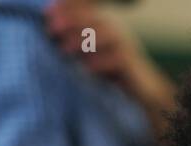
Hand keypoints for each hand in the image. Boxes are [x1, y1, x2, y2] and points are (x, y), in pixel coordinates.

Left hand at [45, 0, 175, 131]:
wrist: (143, 92)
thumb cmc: (111, 73)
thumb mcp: (91, 54)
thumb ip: (75, 43)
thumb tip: (48, 34)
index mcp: (104, 26)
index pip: (86, 10)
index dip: (68, 8)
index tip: (47, 13)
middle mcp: (116, 32)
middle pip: (94, 18)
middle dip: (71, 20)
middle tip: (52, 28)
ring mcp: (126, 47)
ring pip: (107, 35)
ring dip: (84, 40)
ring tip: (64, 49)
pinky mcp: (132, 65)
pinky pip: (119, 59)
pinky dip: (101, 62)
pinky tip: (87, 68)